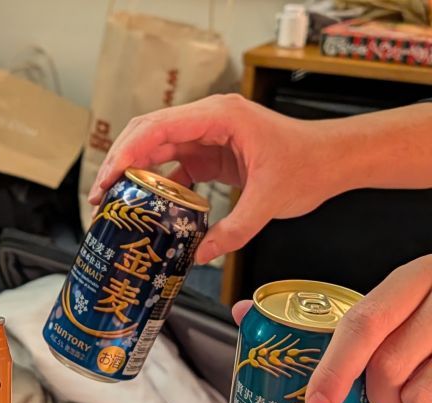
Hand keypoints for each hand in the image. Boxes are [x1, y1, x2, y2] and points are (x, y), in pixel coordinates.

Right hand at [88, 94, 343, 263]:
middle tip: (100, 198)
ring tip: (113, 205)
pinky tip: (146, 211)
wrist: (331, 160)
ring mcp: (206, 137)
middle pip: (146, 134)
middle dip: (119, 164)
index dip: (126, 154)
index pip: (157, 128)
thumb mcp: (270, 200)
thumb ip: (234, 231)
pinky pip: (172, 168)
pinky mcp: (209, 155)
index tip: (107, 183)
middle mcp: (207, 121)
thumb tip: (198, 257)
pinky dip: (156, 187)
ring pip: (154, 149)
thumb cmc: (308, 165)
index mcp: (218, 117)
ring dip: (132, 175)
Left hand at [232, 256, 431, 402]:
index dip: (333, 370)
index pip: (362, 323)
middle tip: (373, 395)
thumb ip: (323, 313)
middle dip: (370, 393)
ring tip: (409, 391)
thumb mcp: (384, 305)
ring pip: (416, 394)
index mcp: (412, 278)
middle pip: (387, 365)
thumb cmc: (418, 321)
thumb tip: (244, 311)